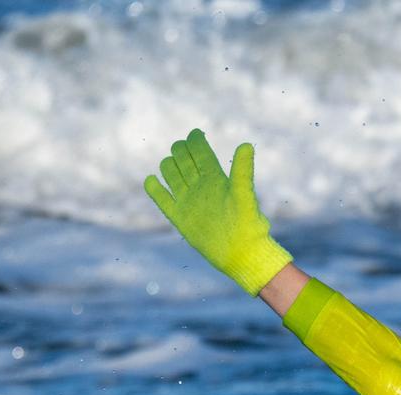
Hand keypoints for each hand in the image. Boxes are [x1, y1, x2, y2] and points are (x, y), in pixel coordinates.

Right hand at [143, 129, 291, 295]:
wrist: (242, 255)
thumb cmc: (249, 227)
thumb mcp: (244, 196)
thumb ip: (243, 172)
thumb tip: (247, 145)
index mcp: (217, 179)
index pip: (202, 152)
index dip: (196, 141)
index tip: (196, 134)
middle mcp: (202, 187)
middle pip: (184, 159)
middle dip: (180, 150)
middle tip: (182, 149)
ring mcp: (189, 201)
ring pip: (172, 175)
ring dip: (168, 166)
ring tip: (172, 166)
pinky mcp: (180, 217)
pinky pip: (162, 199)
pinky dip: (154, 189)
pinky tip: (152, 181)